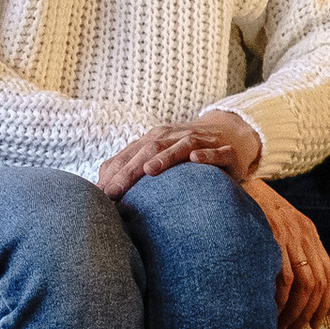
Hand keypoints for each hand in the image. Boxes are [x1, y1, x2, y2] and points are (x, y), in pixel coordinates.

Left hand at [96, 108, 260, 199]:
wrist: (230, 134)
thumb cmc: (186, 154)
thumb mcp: (159, 157)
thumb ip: (131, 167)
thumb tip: (99, 187)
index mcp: (156, 139)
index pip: (131, 154)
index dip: (114, 173)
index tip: (100, 194)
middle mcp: (176, 136)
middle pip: (150, 149)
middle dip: (130, 170)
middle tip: (114, 190)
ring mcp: (203, 141)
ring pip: (181, 146)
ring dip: (165, 157)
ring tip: (149, 170)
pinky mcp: (226, 151)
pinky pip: (217, 152)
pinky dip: (206, 155)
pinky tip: (196, 160)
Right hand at [246, 176, 329, 328]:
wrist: (234, 179)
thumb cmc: (250, 209)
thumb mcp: (276, 226)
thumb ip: (286, 251)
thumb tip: (288, 291)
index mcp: (309, 232)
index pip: (329, 274)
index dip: (325, 303)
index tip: (315, 323)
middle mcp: (304, 233)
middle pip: (318, 283)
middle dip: (308, 313)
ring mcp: (289, 234)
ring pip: (304, 284)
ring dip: (294, 312)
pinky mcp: (272, 236)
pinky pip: (285, 277)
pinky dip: (281, 300)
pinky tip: (271, 312)